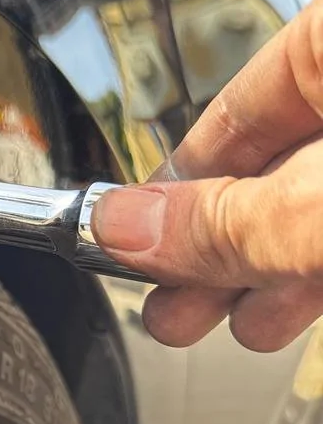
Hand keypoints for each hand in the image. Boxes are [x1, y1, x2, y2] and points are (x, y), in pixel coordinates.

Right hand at [92, 0, 322, 351]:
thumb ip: (228, 222)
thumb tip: (122, 226)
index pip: (239, 100)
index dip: (177, 179)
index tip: (130, 237)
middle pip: (280, 158)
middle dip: (217, 244)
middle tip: (166, 303)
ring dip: (268, 269)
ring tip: (224, 323)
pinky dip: (322, 264)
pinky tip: (287, 308)